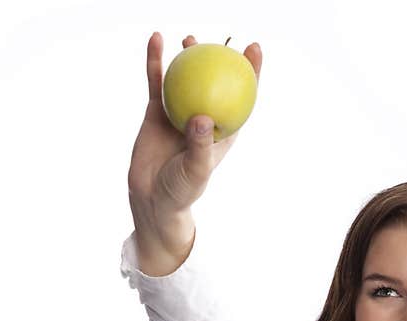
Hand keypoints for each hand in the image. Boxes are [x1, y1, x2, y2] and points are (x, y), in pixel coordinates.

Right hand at [127, 32, 261, 234]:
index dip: (251, 72)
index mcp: (223, 131)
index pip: (242, 96)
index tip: (254, 47)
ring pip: (187, 78)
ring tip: (191, 39)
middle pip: (217, 82)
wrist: (152, 197)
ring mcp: (180, 112)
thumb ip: (199, 145)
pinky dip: (156, 61)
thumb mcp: (195, 171)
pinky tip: (156, 40)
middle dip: (223, 59)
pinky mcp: (157, 112)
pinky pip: (157, 82)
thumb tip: (203, 117)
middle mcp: (204, 118)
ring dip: (190, 57)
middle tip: (225, 38)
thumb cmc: (181, 189)